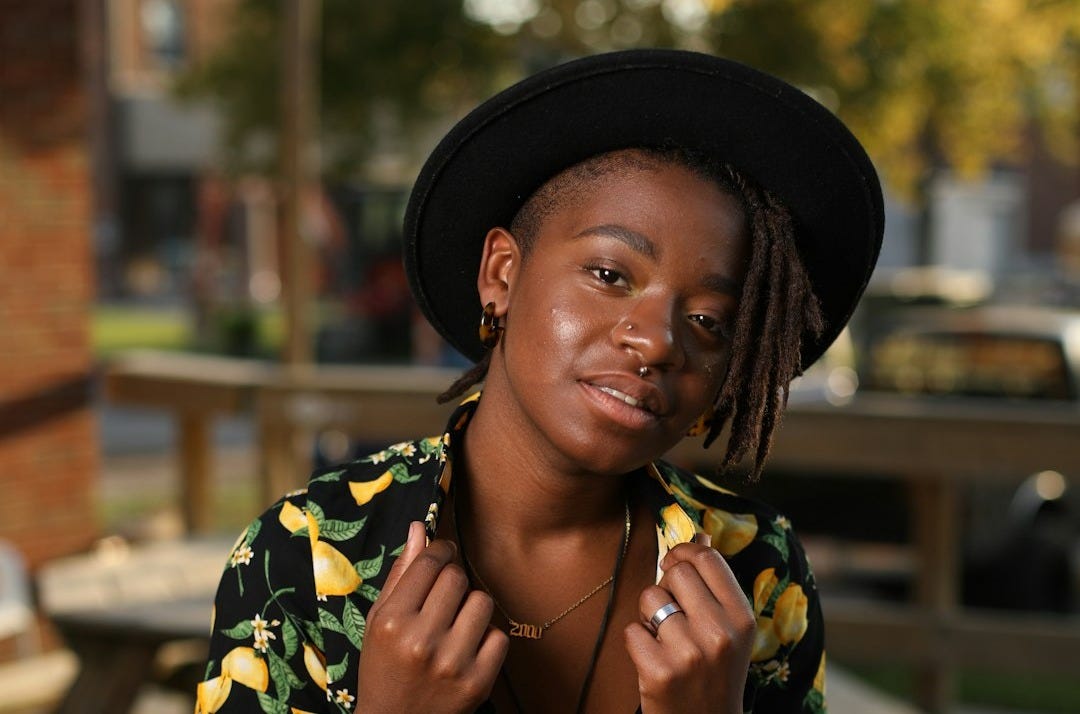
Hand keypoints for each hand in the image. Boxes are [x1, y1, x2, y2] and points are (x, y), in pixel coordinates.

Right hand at [356, 521, 508, 712]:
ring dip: (471, 607)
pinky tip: (467, 648)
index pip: (431, 562)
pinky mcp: (478, 682)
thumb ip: (401, 573)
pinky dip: (486, 638)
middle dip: (454, 579)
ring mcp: (452, 663)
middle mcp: (421, 641)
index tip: (443, 554)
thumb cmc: (384, 667)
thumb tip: (419, 528)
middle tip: (445, 595)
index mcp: (393, 621)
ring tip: (455, 623)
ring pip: (482, 602)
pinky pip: (499, 636)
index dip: (441, 550)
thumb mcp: (379, 620)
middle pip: (458, 577)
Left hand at [624, 535, 754, 713]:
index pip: (707, 558)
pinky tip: (654, 660)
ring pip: (649, 598)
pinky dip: (637, 643)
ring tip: (665, 639)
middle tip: (673, 613)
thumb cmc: (715, 672)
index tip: (673, 563)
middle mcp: (720, 633)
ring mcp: (689, 653)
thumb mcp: (729, 628)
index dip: (683, 551)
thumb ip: (714, 582)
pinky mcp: (659, 671)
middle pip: (675, 572)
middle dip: (666, 586)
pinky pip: (632, 630)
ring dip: (649, 615)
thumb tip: (700, 534)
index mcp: (742, 617)